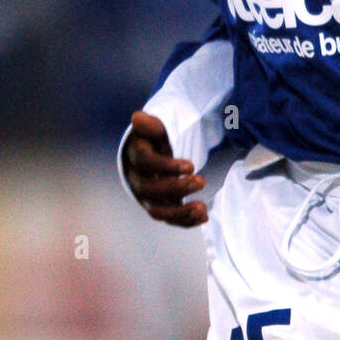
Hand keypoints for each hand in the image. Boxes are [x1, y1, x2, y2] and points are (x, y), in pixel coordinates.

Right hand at [122, 110, 207, 226]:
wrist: (152, 155)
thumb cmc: (154, 140)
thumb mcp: (154, 128)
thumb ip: (149, 124)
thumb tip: (138, 117)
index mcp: (135, 157)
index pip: (146, 162)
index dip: (166, 165)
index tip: (191, 165)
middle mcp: (138, 180)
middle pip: (150, 189)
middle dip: (177, 188)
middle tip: (202, 181)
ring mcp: (147, 198)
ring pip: (157, 210)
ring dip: (180, 212)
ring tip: (202, 208)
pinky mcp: (159, 208)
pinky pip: (169, 219)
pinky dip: (185, 221)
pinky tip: (204, 216)